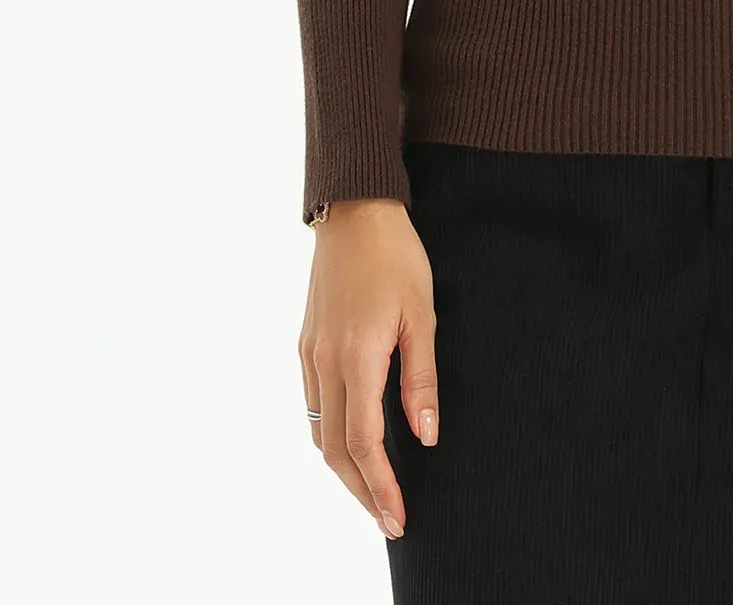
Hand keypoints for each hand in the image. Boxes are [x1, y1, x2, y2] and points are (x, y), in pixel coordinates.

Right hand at [297, 198, 440, 536]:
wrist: (354, 211)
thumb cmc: (397, 256)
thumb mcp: (423, 314)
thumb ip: (422, 378)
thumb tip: (426, 435)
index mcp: (356, 357)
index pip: (363, 443)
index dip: (380, 487)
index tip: (398, 517)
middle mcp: (324, 363)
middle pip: (334, 450)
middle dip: (361, 492)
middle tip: (389, 520)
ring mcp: (310, 355)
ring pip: (318, 432)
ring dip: (343, 469)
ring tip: (374, 492)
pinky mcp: (306, 345)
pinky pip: (312, 406)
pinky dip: (330, 436)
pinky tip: (352, 444)